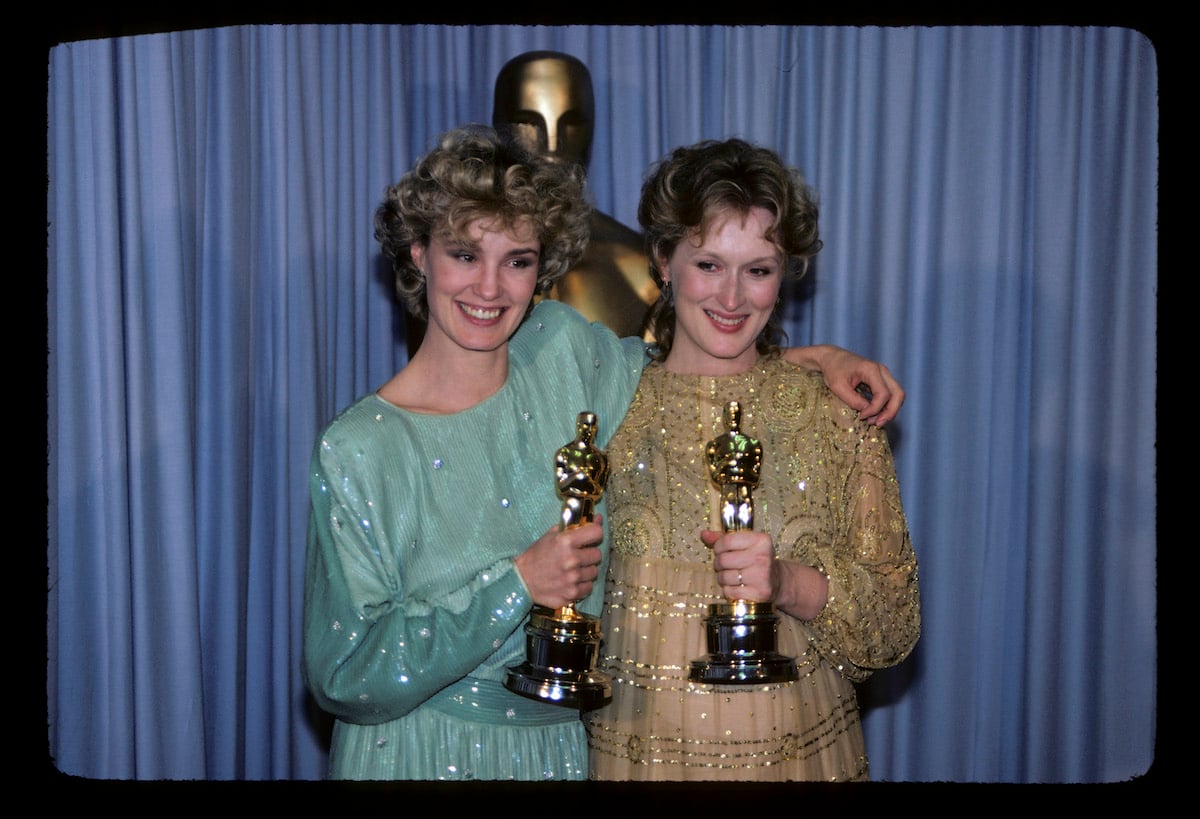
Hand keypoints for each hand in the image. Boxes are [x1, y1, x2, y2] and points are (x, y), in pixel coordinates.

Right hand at [513, 514, 603, 608]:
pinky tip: (571, 581)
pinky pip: (588, 587)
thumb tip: (598, 519)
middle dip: (589, 554)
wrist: (521, 580)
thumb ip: (574, 527)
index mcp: (566, 541)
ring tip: (572, 570)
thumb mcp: (550, 535)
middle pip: (597, 554)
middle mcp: (571, 560)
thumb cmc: (535, 556)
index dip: (595, 533)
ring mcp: (572, 579)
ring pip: (594, 572)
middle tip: (578, 556)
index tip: (591, 537)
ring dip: (586, 570)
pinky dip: (582, 585)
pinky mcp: (572, 594)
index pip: (597, 532)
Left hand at [700, 529, 777, 601]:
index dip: (718, 547)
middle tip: (725, 566)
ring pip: (724, 577)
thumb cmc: (756, 560)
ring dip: (723, 579)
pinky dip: (728, 591)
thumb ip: (724, 539)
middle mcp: (763, 557)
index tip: (721, 551)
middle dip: (719, 564)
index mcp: (760, 540)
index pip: (726, 541)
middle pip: (723, 560)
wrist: (777, 582)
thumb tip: (704, 534)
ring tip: (732, 577)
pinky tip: (737, 587)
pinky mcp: (759, 593)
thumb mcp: (745, 545)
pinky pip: (729, 592)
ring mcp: (762, 576)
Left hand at [782, 344, 904, 425]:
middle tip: (877, 424)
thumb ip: (853, 400)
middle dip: (890, 412)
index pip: (883, 394)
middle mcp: (882, 371)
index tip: (861, 417)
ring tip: (874, 422)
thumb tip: (866, 411)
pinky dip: (886, 407)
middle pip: (898, 394)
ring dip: (889, 411)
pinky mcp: (881, 381)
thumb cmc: (833, 370)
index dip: (875, 409)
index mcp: (871, 369)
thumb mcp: (838, 386)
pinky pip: (891, 395)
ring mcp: (884, 375)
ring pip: (897, 395)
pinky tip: (874, 415)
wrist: (832, 358)